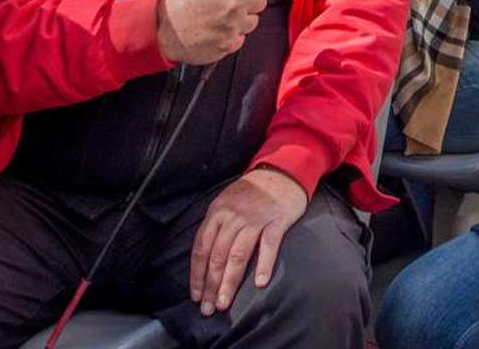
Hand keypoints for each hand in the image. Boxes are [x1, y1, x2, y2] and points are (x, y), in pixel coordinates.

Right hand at [157, 0, 267, 64]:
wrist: (163, 31)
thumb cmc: (179, 7)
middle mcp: (235, 5)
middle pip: (261, 1)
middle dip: (250, 2)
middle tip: (234, 5)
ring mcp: (234, 26)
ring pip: (253, 21)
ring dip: (241, 21)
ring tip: (221, 20)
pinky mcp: (230, 44)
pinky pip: (241, 38)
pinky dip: (232, 36)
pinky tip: (217, 32)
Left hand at [189, 167, 308, 315]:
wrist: (282, 170)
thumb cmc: (253, 191)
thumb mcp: (226, 202)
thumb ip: (217, 226)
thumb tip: (205, 258)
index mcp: (217, 212)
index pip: (201, 248)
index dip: (197, 274)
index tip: (196, 295)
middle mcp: (233, 216)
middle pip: (218, 255)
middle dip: (211, 285)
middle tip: (209, 308)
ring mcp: (255, 218)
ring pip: (238, 254)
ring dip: (230, 281)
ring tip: (225, 302)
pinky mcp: (277, 220)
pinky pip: (268, 245)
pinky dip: (263, 264)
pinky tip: (259, 283)